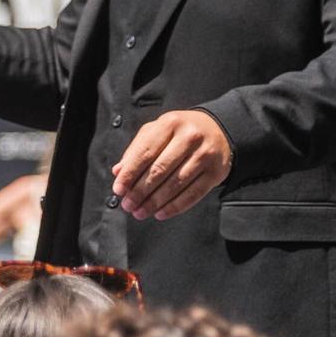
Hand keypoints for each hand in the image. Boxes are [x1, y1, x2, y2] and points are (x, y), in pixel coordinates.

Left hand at [113, 110, 233, 220]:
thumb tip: (118, 172)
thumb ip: (137, 150)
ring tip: (140, 212)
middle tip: (128, 205)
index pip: (145, 152)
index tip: (119, 189)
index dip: (129, 174)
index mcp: (170, 123)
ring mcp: (205, 155)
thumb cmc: (180, 132)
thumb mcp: (157, 131)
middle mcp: (189, 137)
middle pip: (160, 170)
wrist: (217, 129)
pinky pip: (193, 194)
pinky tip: (160, 213)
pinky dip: (175, 207)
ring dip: (155, 202)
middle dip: (140, 191)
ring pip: (176, 184)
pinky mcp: (216, 172)